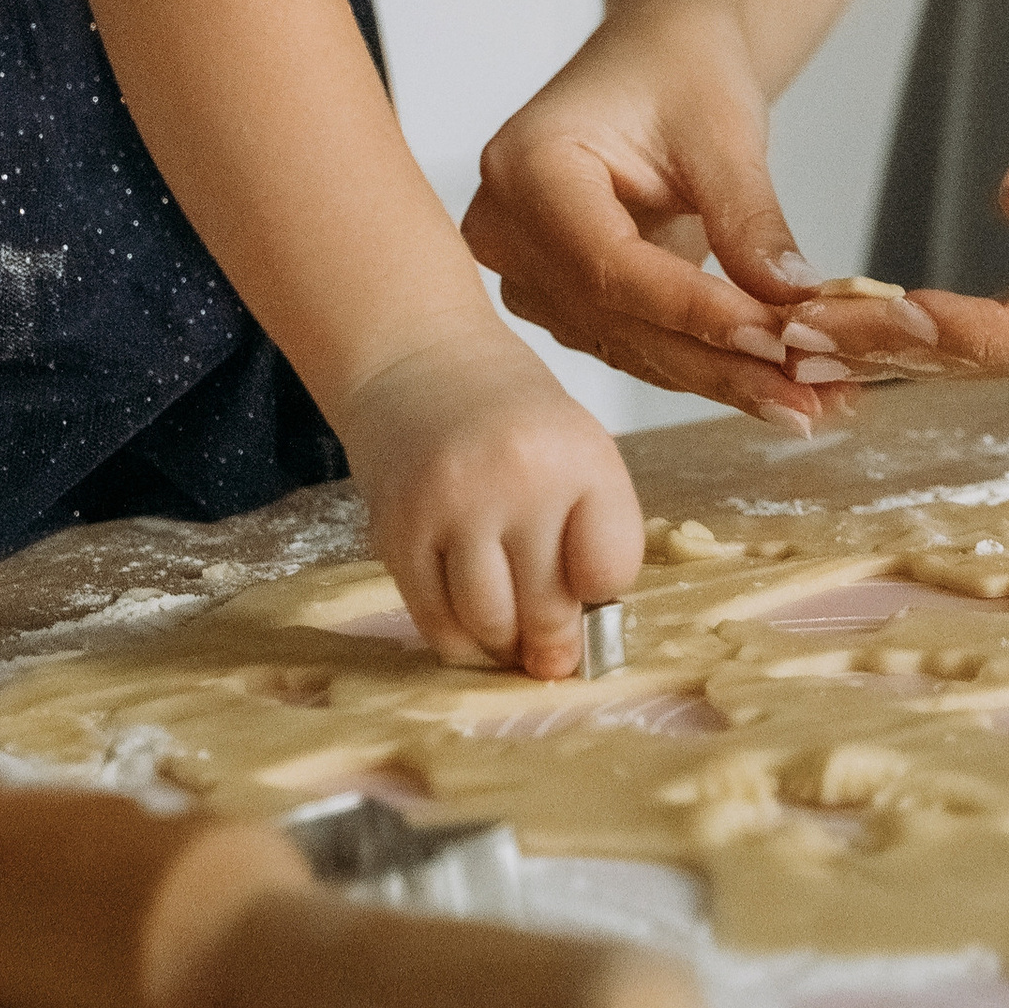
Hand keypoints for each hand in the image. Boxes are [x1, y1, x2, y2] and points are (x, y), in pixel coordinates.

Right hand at [338, 328, 645, 673]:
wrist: (418, 358)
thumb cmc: (507, 413)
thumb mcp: (573, 449)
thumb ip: (586, 534)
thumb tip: (568, 650)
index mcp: (578, 455)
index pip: (610, 569)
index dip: (602, 593)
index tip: (588, 590)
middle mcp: (518, 478)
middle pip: (548, 609)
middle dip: (552, 644)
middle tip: (550, 650)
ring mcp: (453, 505)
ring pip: (489, 625)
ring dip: (503, 647)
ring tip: (509, 636)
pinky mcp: (398, 530)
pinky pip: (434, 622)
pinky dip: (457, 640)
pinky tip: (467, 624)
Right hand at [462, 6, 864, 432]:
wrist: (662, 59)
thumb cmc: (681, 67)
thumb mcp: (722, 129)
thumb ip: (748, 218)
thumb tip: (793, 305)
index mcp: (526, 166)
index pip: (609, 265)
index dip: (693, 310)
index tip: (776, 341)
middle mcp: (509, 230)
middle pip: (619, 321)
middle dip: (723, 362)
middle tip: (813, 398)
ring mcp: (530, 274)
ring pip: (633, 348)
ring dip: (726, 376)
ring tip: (815, 398)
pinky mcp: (565, 302)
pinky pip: (639, 348)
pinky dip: (710, 363)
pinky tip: (779, 384)